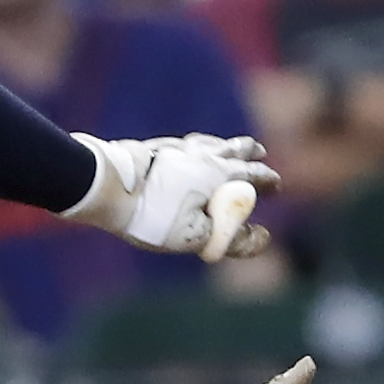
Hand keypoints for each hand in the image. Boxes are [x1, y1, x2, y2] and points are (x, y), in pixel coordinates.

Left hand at [66, 131, 281, 259]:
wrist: (106, 186)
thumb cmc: (152, 214)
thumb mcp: (196, 236)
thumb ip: (233, 239)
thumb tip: (263, 238)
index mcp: (218, 172)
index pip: (253, 175)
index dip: (267, 181)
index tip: (277, 185)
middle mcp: (201, 154)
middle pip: (232, 149)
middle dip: (248, 153)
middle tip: (258, 151)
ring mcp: (177, 149)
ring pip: (207, 143)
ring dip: (222, 145)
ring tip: (224, 146)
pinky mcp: (154, 150)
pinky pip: (183, 146)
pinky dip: (194, 148)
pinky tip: (184, 153)